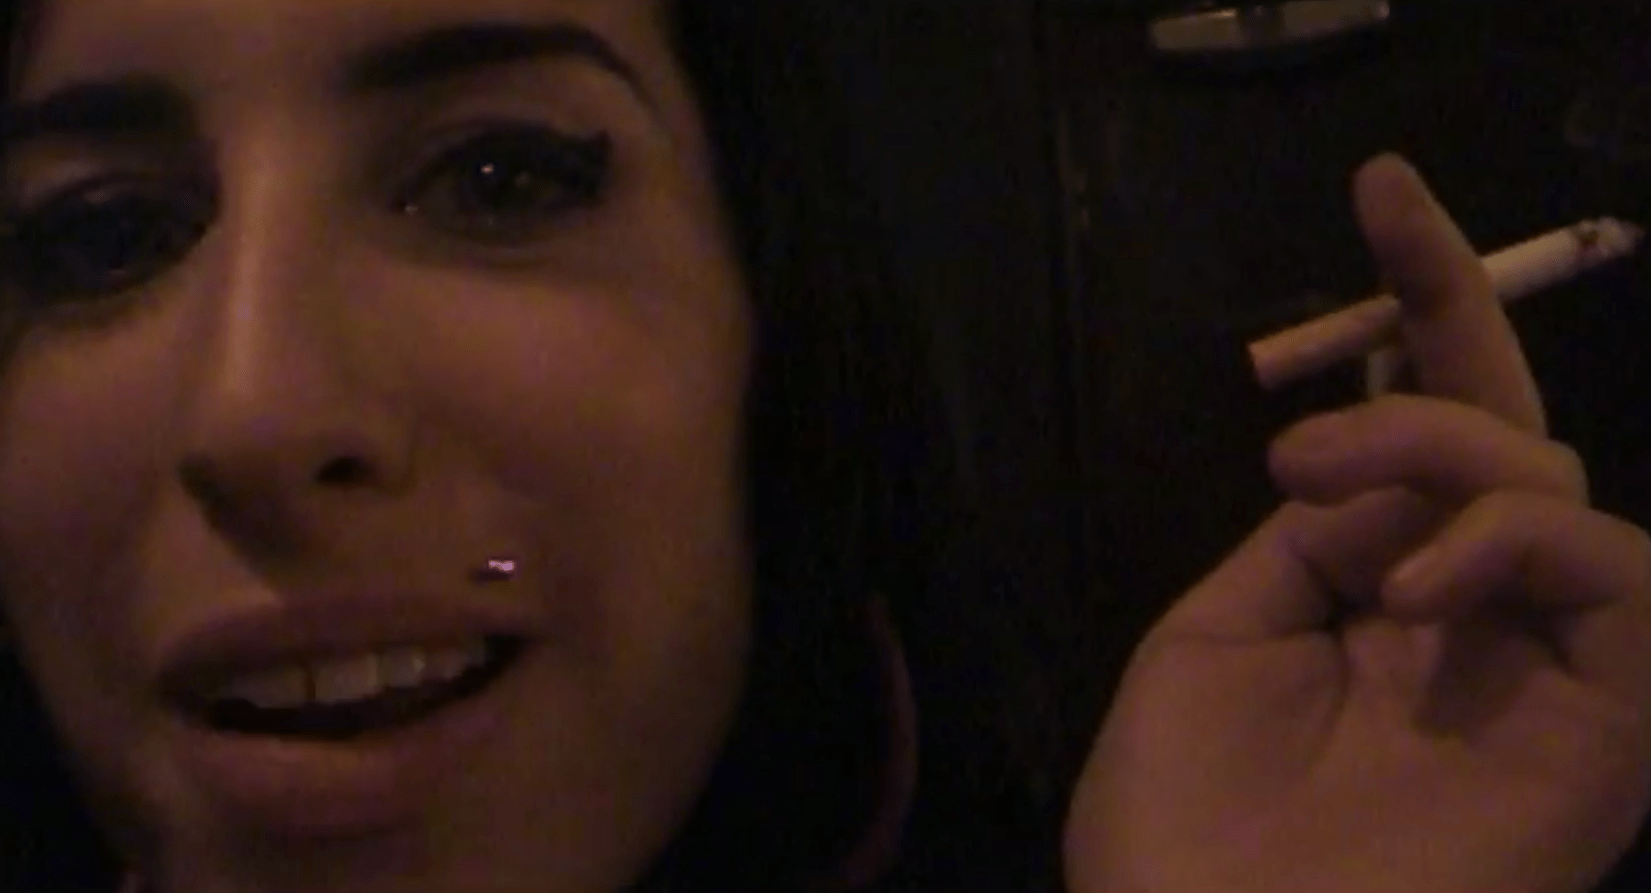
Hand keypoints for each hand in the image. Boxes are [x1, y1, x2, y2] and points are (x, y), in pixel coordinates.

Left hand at [1064, 155, 1650, 892]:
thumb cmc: (1181, 825)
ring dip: (1444, 443)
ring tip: (1320, 486)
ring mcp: (1545, 669)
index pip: (1419, 444)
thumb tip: (1371, 468)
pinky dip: (1511, 542)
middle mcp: (1472, 622)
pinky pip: (1618, 575)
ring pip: (1558, 480)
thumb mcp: (1216, 640)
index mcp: (1376, 600)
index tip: (1380, 190)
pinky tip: (1406, 591)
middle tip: (1381, 207)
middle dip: (1452, 302)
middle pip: (1508, 432)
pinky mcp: (1613, 724)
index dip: (1413, 316)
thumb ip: (1309, 543)